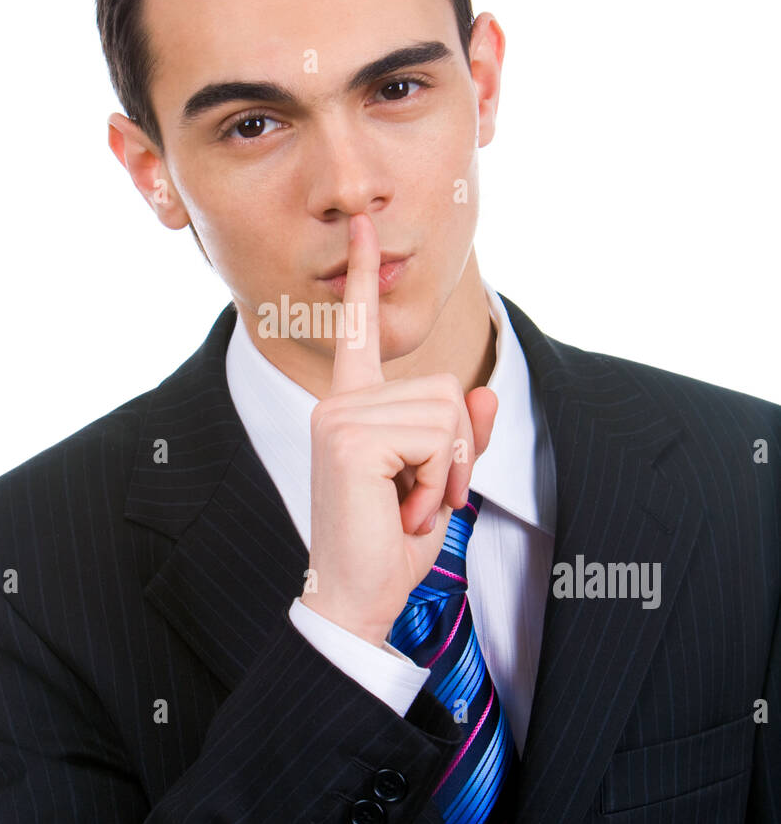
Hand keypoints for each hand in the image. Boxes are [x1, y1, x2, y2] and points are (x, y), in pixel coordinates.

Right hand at [303, 212, 496, 645]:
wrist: (357, 597)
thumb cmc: (391, 543)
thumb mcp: (440, 481)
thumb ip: (462, 435)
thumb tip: (485, 390)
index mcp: (351, 405)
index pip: (359, 330)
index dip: (364, 277)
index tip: (366, 227)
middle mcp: (339, 401)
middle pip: (442, 388)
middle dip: (455, 449)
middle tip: (421, 496)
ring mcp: (340, 415)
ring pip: (445, 411)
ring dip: (447, 469)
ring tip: (409, 505)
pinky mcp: (351, 436)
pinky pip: (435, 436)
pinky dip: (437, 480)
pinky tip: (402, 509)